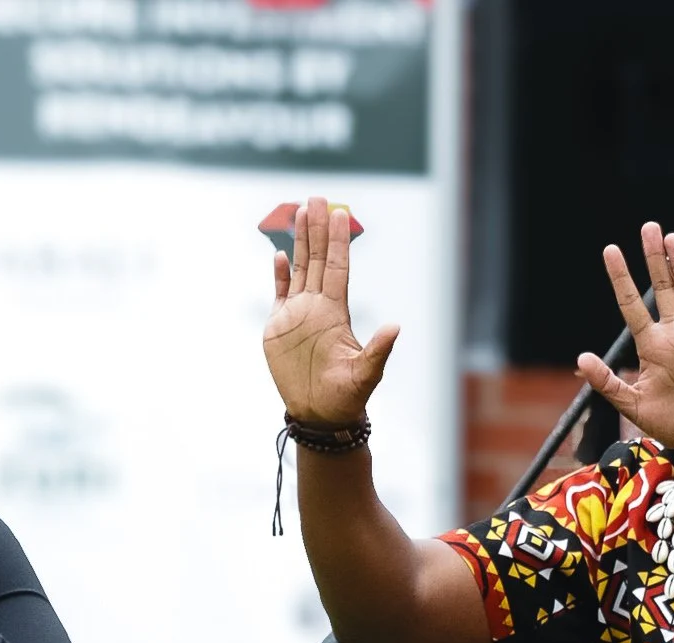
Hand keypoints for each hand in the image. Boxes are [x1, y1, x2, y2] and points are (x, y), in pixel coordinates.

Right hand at [264, 197, 398, 425]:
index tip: (341, 214)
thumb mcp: (366, 374)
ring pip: (300, 268)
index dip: (338, 241)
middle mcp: (317, 307)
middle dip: (318, 228)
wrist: (320, 414)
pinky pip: (280, 294)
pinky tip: (281, 254)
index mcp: (336, 312)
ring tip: (300, 211)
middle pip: (317, 259)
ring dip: (300, 240)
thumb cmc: (346, 396)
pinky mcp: (278, 329)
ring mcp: (297, 315)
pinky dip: (279, 275)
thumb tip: (395, 327)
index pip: (337, 267)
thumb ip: (378, 350)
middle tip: (318, 197)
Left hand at [577, 224, 673, 448]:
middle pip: (663, 287)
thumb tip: (582, 357)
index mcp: (653, 347)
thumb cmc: (671, 422)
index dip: (622, 279)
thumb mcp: (631, 403)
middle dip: (654, 259)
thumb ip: (607, 382)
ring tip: (667, 235)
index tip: (611, 251)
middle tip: (645, 228)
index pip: (633, 305)